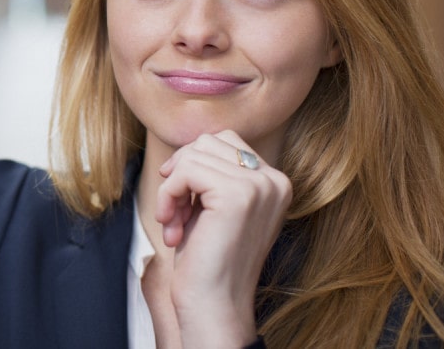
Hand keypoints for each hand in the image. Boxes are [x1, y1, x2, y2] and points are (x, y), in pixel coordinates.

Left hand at [155, 130, 291, 347]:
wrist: (213, 303)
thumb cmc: (207, 257)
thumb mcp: (214, 205)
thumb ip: (214, 172)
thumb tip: (192, 143)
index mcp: (274, 181)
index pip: (224, 140)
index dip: (191, 165)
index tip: (180, 198)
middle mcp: (275, 180)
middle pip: (207, 141)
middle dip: (180, 174)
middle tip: (175, 214)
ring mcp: (260, 186)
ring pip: (194, 154)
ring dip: (172, 189)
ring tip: (174, 223)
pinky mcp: (239, 194)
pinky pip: (186, 171)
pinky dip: (168, 195)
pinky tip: (172, 226)